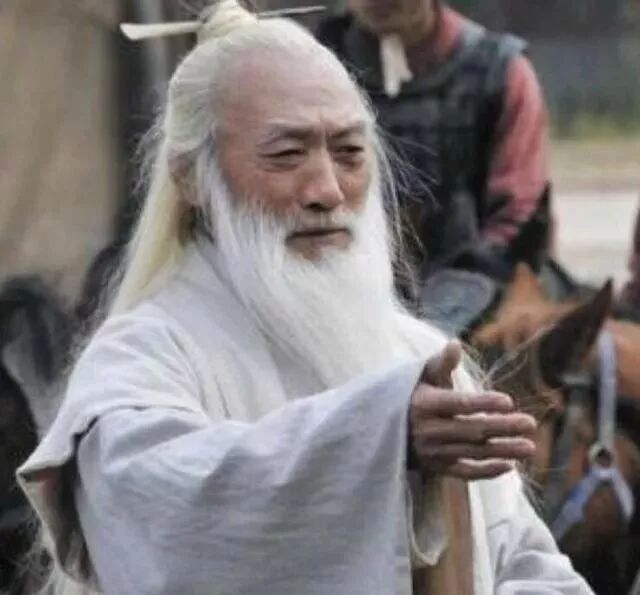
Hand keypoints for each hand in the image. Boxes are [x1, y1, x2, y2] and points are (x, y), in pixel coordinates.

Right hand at [409, 340, 536, 479]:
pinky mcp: (436, 467)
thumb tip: (456, 343)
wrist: (385, 427)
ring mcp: (432, 451)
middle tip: (531, 424)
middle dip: (503, 427)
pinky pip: (464, 473)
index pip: (459, 404)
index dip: (484, 403)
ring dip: (503, 451)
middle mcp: (428, 430)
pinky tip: (510, 466)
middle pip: (471, 429)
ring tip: (530, 447)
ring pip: (472, 452)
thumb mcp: (422, 376)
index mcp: (424, 404)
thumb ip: (442, 362)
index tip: (508, 401)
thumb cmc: (413, 395)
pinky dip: (486, 471)